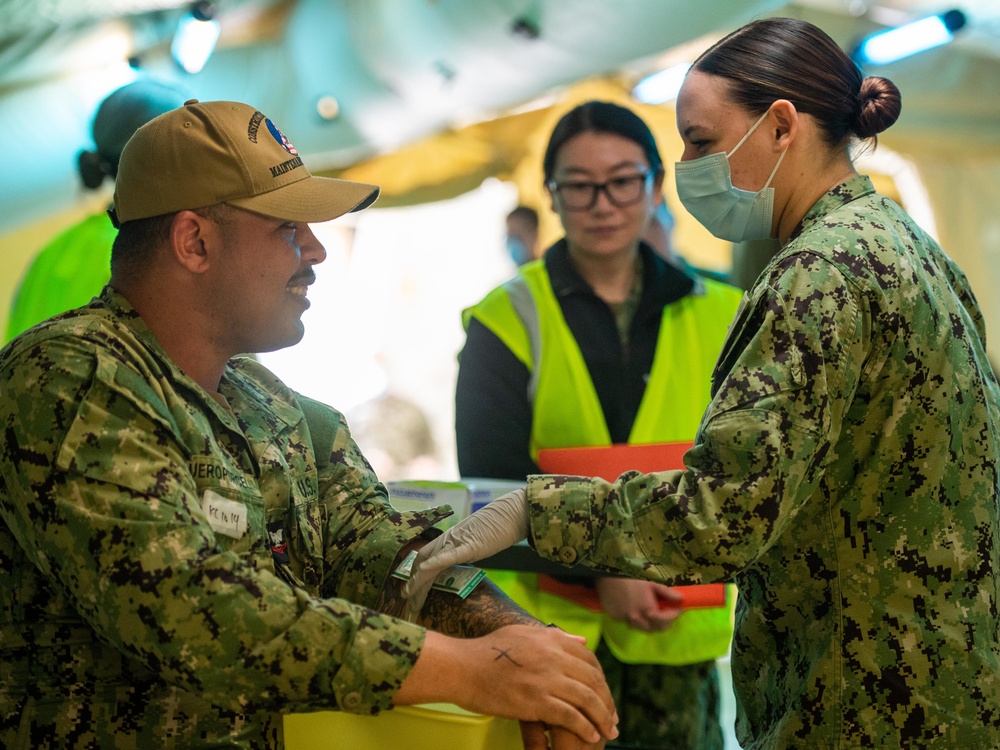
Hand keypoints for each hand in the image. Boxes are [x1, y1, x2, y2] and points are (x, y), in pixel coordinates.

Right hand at [395, 624, 616, 744]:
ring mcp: (546, 678)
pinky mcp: (536, 700)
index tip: (605, 695)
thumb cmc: (486, 651)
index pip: (590, 659)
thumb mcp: (523, 633)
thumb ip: (554, 636)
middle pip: (593, 680)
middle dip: (607, 701)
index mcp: (551, 638)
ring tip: (608, 732)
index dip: (602, 680)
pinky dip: (584, 728)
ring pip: (587, 699)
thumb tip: (582, 640)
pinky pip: (570, 716)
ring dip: (602, 718)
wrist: (461, 667)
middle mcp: (553, 655)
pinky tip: (590, 736)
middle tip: (612, 719)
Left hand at [402, 488, 527, 616]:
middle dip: (412, 585)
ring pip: (430, 563)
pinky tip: (423, 572)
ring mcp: (457, 542)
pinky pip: (448, 556)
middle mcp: (447, 541)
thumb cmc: (498, 527)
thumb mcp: (477, 543)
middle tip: (407, 605)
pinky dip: (434, 565)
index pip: (424, 559)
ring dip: (418, 583)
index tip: (410, 594)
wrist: (512, 512)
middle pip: (421, 563)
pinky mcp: (468, 546)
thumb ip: (464, 552)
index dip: (414, 577)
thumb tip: (459, 566)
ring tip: (409, 599)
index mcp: (449, 541)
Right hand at [594, 577, 682, 631]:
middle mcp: (636, 619)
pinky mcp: (614, 617)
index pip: (665, 622)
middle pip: (654, 629)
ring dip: (648, 622)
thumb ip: (666, 593)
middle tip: (666, 612)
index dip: (673, 616)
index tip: (677, 609)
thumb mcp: (651, 582)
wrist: (606, 573)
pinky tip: (635, 607)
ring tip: (651, 611)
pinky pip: (627, 622)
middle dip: (663, 622)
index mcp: (647, 610)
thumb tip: (681, 599)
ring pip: (640, 627)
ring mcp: (623, 619)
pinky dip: (634, 618)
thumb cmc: (631, 576)